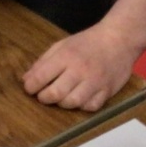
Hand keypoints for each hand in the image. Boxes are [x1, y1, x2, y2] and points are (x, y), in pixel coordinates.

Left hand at [21, 20, 139, 110]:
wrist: (119, 39)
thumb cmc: (88, 42)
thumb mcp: (62, 45)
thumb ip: (43, 61)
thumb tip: (26, 79)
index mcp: (66, 56)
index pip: (41, 76)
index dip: (30, 86)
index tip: (29, 88)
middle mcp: (80, 70)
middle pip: (56, 93)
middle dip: (44, 98)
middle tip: (43, 96)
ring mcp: (95, 82)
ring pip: (73, 103)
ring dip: (62, 103)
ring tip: (60, 97)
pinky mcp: (108, 91)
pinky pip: (91, 107)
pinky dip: (82, 106)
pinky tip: (79, 99)